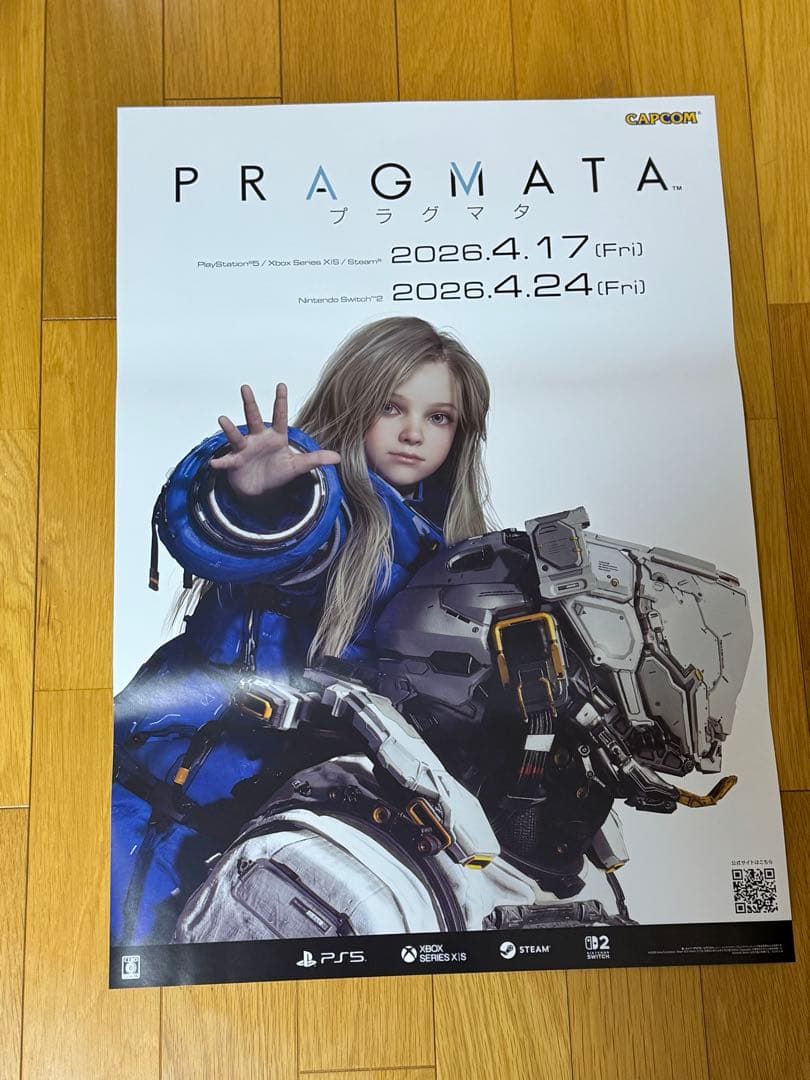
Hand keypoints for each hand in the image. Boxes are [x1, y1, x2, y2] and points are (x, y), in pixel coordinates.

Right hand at [209, 384, 340, 499]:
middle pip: (254, 418)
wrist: (260, 489)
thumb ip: (315, 460)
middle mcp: (258, 438)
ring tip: (222, 419)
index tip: (281, 385)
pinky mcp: (235, 462)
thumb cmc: (277, 473)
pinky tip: (215, 462)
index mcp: (275, 437)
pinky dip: (221, 461)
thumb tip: (338, 458)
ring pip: (237, 435)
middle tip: (245, 388)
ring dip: (229, 428)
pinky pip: (227, 461)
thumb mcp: (298, 467)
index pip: (279, 417)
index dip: (280, 402)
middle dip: (250, 403)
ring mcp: (245, 449)